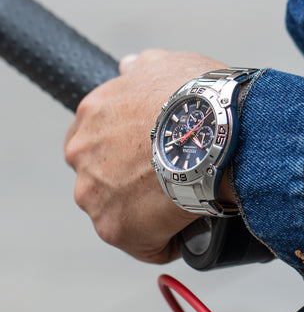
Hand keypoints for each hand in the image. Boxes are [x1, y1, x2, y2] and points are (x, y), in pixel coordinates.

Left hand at [65, 50, 226, 262]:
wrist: (213, 134)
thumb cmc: (197, 101)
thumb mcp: (167, 66)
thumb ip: (142, 69)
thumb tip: (131, 68)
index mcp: (92, 117)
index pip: (103, 146)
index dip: (133, 157)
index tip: (158, 162)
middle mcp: (83, 157)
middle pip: (107, 183)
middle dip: (137, 188)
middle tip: (175, 185)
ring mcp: (94, 195)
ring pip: (122, 216)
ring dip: (150, 217)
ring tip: (184, 209)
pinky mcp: (116, 229)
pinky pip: (145, 246)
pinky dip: (167, 243)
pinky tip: (189, 231)